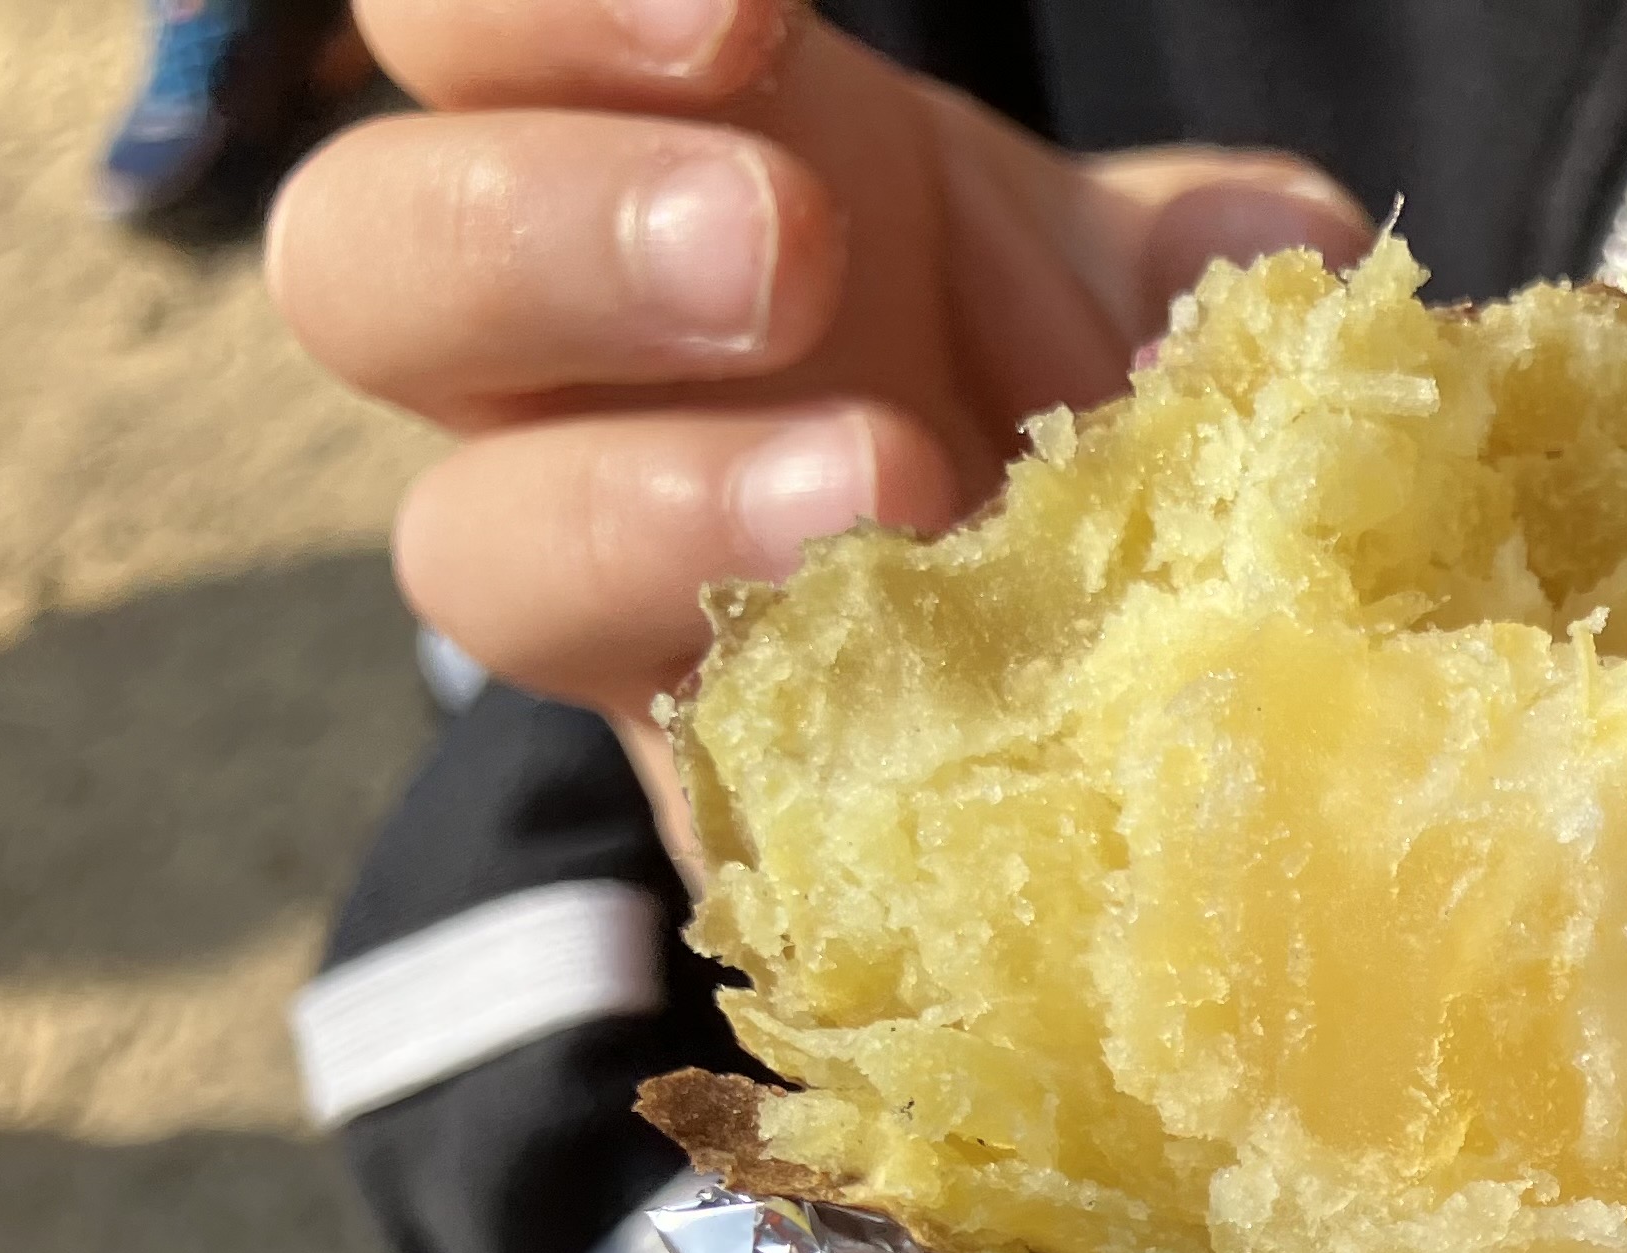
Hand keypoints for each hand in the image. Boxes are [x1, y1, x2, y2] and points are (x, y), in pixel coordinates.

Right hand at [265, 0, 1367, 722]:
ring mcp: (596, 600)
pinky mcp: (693, 799)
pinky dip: (781, 754)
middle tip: (784, 254)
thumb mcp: (1124, 280)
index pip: (461, 39)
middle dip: (556, 238)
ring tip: (875, 493)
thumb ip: (1175, 255)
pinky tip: (919, 731)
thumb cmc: (1064, 379)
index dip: (540, 9)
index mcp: (620, 159)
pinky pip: (667, 795)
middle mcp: (551, 373)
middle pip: (370, 268)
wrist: (1125, 654)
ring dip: (648, 511)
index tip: (742, 16)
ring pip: (469, 546)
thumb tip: (1255, 263)